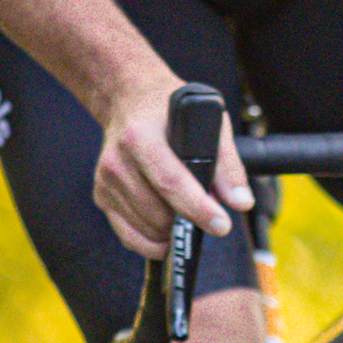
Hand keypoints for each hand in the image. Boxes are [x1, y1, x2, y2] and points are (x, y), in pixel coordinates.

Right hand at [93, 74, 254, 258]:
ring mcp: (106, 181)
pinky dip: (153, 242)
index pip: (171, 181)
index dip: (198, 208)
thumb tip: (240, 201)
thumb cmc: (168, 110)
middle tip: (209, 214)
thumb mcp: (207, 121)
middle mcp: (117, 160)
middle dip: (188, 221)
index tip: (221, 224)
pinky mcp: (101, 196)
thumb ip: (227, 164)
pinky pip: (129, 236)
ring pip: (146, 228)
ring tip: (186, 214)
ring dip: (172, 231)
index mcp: (139, 136)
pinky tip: (168, 231)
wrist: (128, 100)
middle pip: (158, 212)